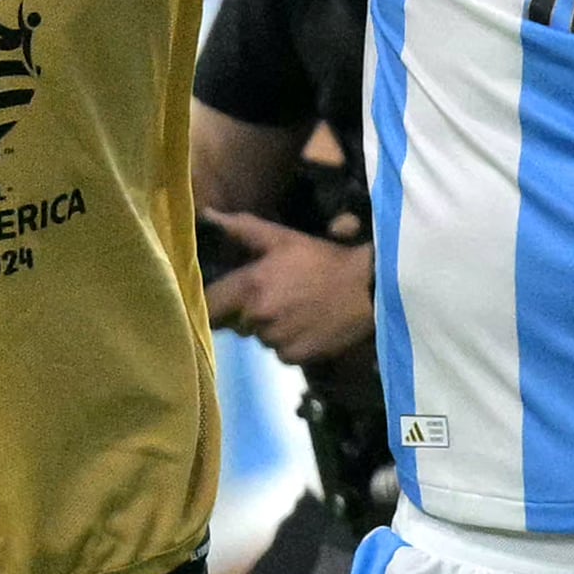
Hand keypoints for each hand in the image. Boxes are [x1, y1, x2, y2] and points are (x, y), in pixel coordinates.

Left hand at [202, 210, 374, 366]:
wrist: (366, 289)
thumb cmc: (321, 259)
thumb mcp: (282, 238)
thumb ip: (241, 229)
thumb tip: (207, 216)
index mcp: (249, 287)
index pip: (209, 306)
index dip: (215, 302)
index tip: (224, 297)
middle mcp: (257, 318)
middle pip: (235, 323)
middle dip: (247, 312)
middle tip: (272, 296)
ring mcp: (275, 342)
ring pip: (260, 338)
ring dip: (269, 328)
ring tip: (294, 309)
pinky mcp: (294, 358)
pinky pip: (280, 352)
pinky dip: (288, 343)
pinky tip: (306, 325)